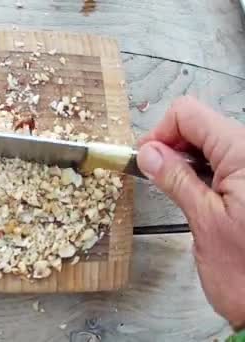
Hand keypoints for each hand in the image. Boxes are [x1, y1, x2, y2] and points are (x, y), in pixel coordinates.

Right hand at [137, 96, 244, 328]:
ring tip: (177, 191)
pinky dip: (200, 171)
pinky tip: (195, 194)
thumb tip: (149, 153)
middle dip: (171, 146)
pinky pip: (220, 161)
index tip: (145, 160)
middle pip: (198, 124)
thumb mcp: (204, 221)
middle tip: (156, 177)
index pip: (189, 115)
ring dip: (185, 160)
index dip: (161, 133)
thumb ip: (176, 179)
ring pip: (207, 142)